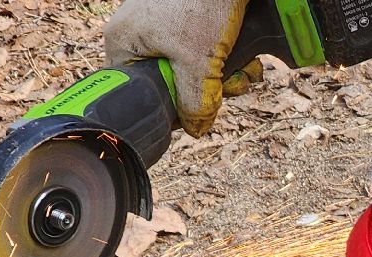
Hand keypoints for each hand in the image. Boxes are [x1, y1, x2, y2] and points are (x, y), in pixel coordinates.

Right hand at [104, 0, 262, 137]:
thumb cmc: (202, 2)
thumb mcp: (198, 62)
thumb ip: (194, 101)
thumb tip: (194, 129)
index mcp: (124, 43)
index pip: (136, 93)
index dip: (167, 108)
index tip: (193, 112)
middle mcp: (139, 33)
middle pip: (171, 83)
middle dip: (207, 91)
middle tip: (227, 87)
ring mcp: (164, 24)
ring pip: (194, 69)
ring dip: (225, 77)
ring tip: (242, 69)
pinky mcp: (188, 18)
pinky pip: (205, 50)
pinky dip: (228, 57)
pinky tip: (247, 57)